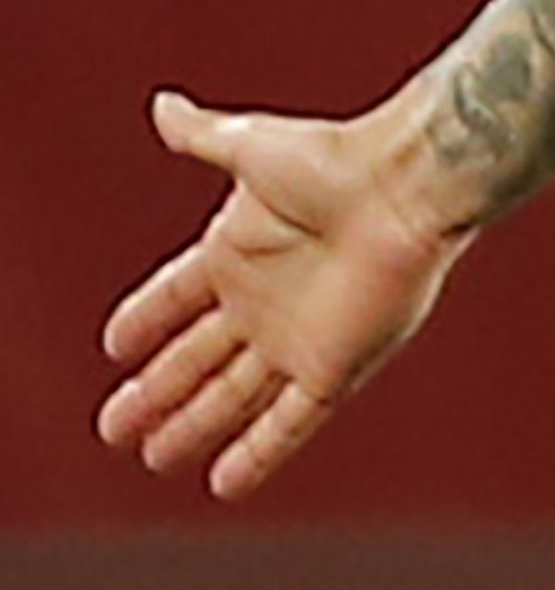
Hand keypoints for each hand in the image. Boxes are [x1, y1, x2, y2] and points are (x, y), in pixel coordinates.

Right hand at [98, 92, 470, 501]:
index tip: (112, 347)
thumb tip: (163, 106)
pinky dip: (258, 453)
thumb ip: (203, 137)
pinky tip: (223, 483)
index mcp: (239, 251)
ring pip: (233, 397)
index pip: (177, 298)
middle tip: (113, 426)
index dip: (145, 322)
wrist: (408, 184)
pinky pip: (291, 422)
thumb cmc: (335, 160)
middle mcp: (266, 301)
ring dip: (193, 427)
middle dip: (155, 392)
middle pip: (197, 359)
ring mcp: (299, 337)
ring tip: (151, 457)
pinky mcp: (336, 365)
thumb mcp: (252, 147)